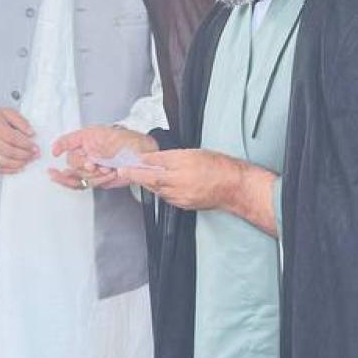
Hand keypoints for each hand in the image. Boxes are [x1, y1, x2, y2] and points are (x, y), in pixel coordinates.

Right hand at [0, 106, 37, 175]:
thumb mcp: (7, 112)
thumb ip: (21, 121)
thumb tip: (31, 133)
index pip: (13, 139)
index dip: (26, 145)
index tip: (35, 147)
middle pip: (10, 152)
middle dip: (25, 155)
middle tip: (35, 155)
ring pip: (4, 162)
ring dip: (19, 164)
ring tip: (28, 161)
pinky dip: (10, 170)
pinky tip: (19, 167)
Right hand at [47, 125, 155, 191]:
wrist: (143, 156)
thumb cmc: (127, 141)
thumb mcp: (98, 133)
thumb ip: (72, 139)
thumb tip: (56, 146)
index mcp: (85, 142)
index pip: (67, 146)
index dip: (61, 149)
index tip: (55, 153)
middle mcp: (88, 155)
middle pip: (72, 166)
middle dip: (82, 167)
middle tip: (93, 164)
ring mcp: (94, 169)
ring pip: (80, 178)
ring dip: (94, 175)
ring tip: (107, 168)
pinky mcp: (100, 180)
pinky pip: (90, 184)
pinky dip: (99, 180)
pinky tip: (108, 174)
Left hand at [112, 149, 275, 229]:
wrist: (233, 187)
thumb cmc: (217, 165)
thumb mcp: (193, 153)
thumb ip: (170, 157)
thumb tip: (152, 158)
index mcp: (182, 165)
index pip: (153, 164)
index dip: (137, 164)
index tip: (124, 164)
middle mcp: (179, 182)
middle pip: (151, 179)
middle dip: (137, 175)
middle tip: (124, 170)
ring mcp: (180, 196)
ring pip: (157, 189)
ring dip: (148, 182)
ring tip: (140, 175)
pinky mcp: (183, 205)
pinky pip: (166, 197)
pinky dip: (160, 190)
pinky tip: (160, 185)